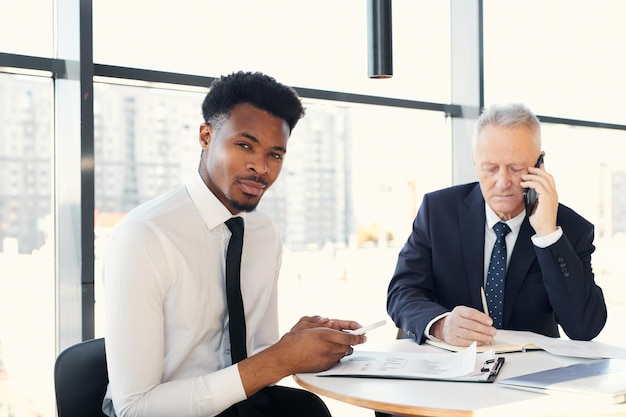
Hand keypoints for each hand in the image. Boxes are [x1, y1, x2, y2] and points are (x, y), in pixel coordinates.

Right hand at [238, 317, 365, 396]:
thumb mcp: (304, 323)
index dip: (359, 335)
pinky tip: (326, 350)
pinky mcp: (325, 367)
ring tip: (333, 342)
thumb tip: (328, 320)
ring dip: (342, 347)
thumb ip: (317, 320)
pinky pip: (336, 360)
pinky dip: (335, 355)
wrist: (284, 359)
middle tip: (350, 336)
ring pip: (344, 353)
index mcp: (325, 334)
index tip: (364, 334)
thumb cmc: (292, 341)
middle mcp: (328, 347)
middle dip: (351, 341)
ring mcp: (327, 359)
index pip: (350, 336)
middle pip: (349, 345)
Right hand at [430, 306, 495, 346]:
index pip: (471, 313)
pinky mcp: (453, 340)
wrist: (444, 327)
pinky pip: (465, 342)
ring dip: (481, 337)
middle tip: (493, 331)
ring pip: (469, 334)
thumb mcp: (465, 313)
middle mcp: (454, 320)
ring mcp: (452, 330)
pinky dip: (475, 343)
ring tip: (489, 338)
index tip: (490, 322)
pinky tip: (481, 342)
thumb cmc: (459, 320)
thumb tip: (488, 324)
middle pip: (471, 325)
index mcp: (458, 311)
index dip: (481, 318)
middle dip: (484, 329)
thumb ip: (476, 316)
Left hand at [520, 157, 557, 235]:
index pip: (549, 179)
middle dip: (538, 170)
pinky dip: (530, 182)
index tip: (537, 165)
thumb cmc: (539, 219)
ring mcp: (551, 195)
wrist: (545, 229)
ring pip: (543, 179)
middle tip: (528, 168)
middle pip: (547, 176)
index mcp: (552, 194)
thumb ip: (534, 196)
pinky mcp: (546, 198)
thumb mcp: (535, 204)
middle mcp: (553, 193)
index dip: (544, 171)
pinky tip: (523, 184)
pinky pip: (538, 185)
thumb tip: (527, 189)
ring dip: (532, 175)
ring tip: (523, 175)